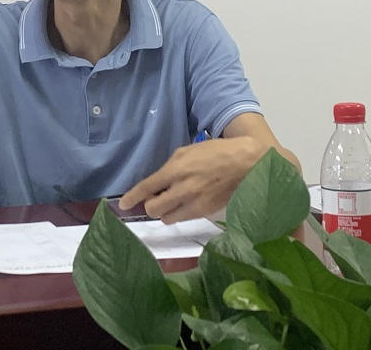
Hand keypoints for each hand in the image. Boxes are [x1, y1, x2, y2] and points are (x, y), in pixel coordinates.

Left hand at [118, 136, 262, 223]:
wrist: (246, 164)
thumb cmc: (215, 152)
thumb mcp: (187, 151)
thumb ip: (169, 168)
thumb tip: (157, 183)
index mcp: (176, 170)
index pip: (147, 188)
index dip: (132, 197)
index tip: (123, 204)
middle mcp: (183, 189)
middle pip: (153, 208)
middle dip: (150, 204)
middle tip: (156, 197)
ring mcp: (195, 203)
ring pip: (167, 218)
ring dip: (165, 211)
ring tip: (172, 202)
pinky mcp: (206, 213)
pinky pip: (184, 219)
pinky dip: (180, 213)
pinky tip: (185, 204)